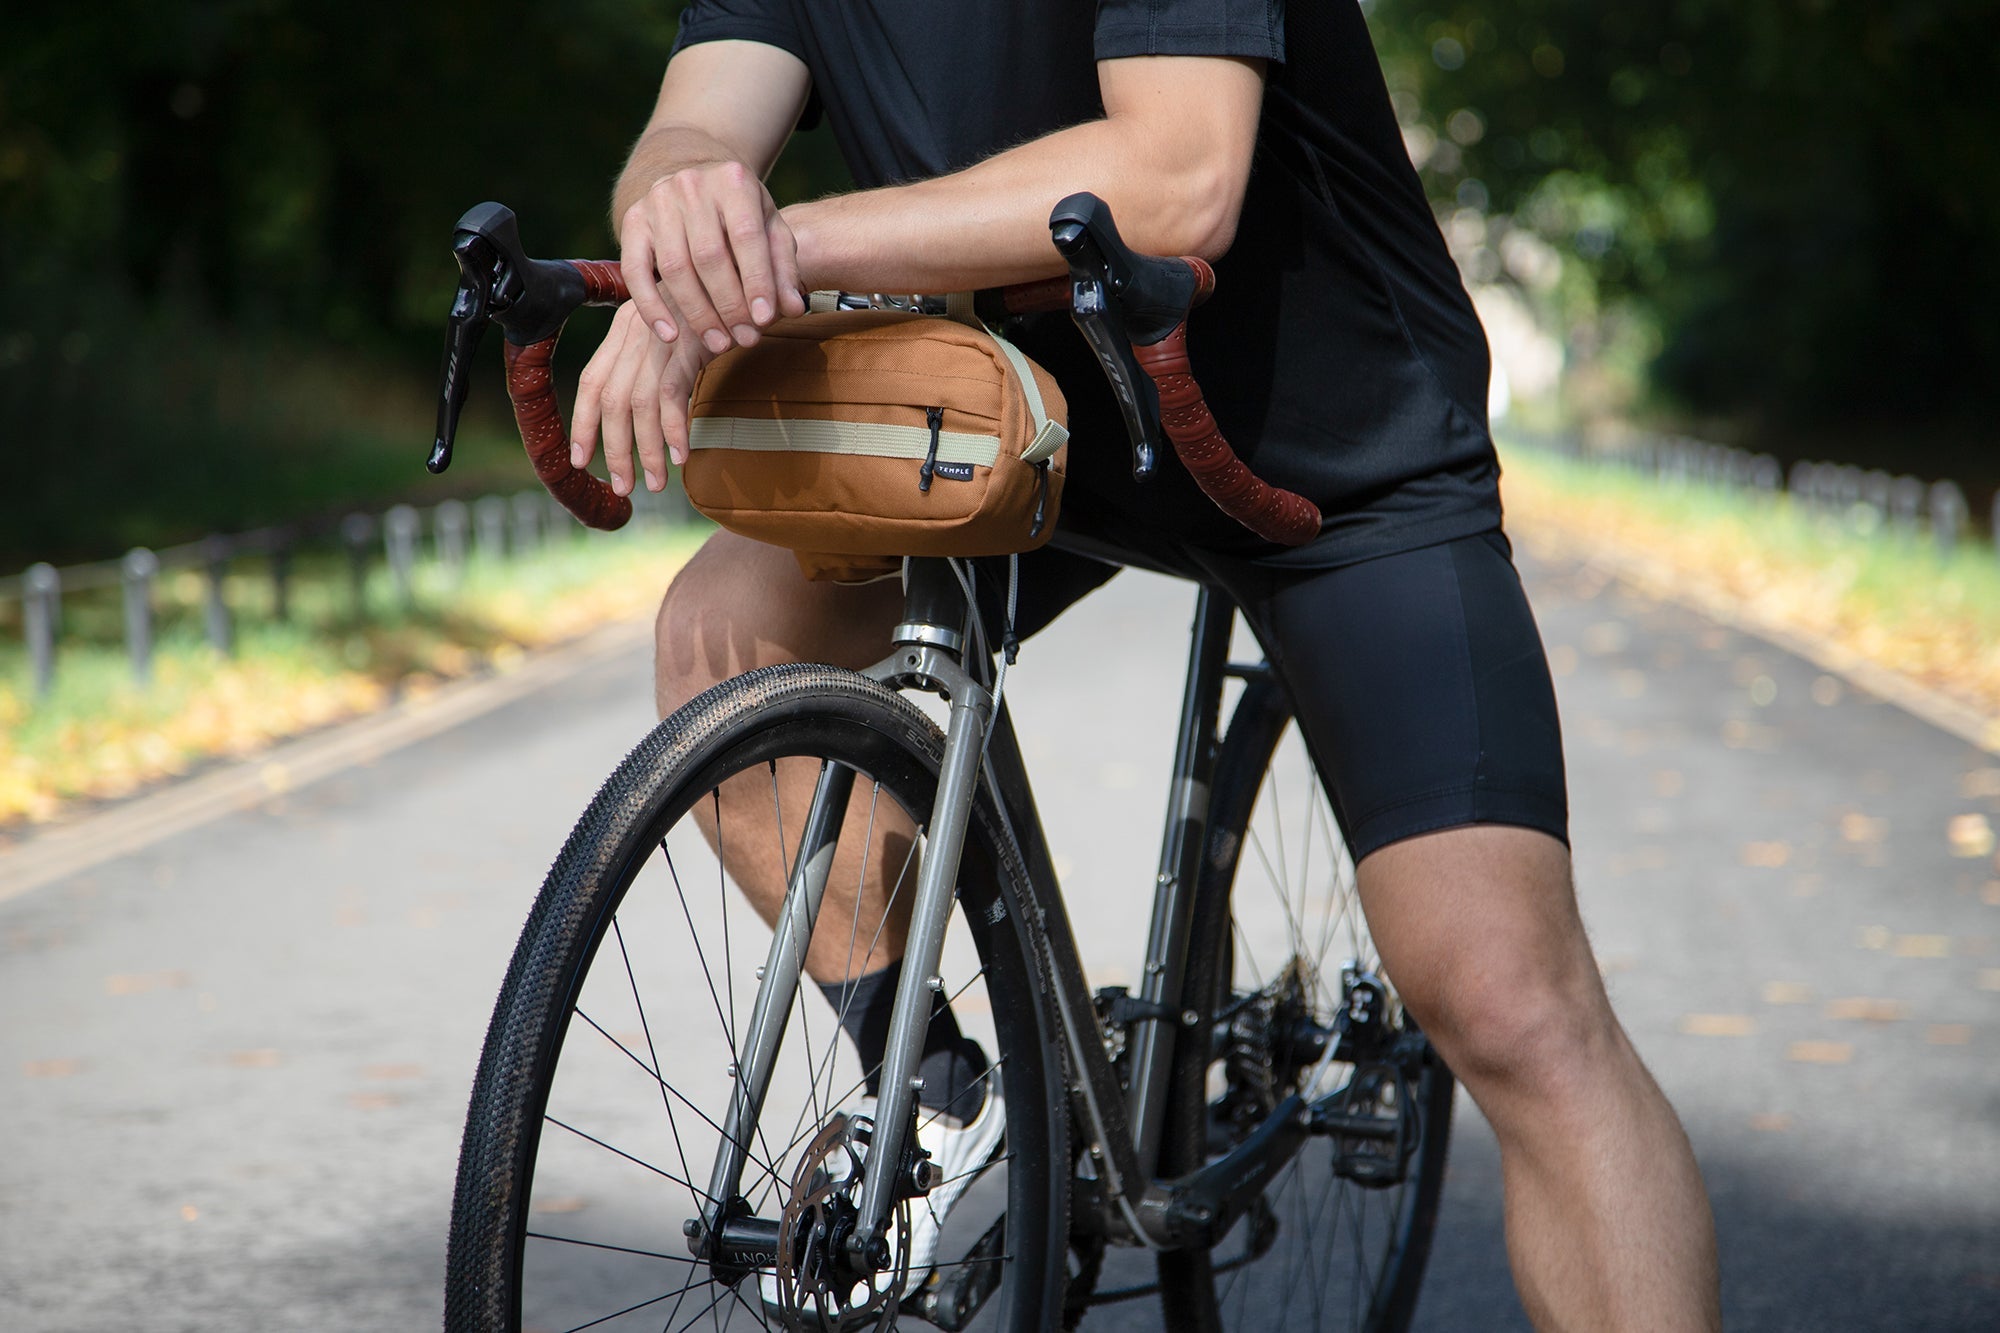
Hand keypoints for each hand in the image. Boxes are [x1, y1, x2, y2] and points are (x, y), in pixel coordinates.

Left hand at [572, 302, 716, 494]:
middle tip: (623, 486)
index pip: (592, 381)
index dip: (583, 423)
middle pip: (611, 398)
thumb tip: (649, 413)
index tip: (581, 460)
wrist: (750, 274)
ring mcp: (662, 336)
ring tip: (654, 482)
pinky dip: (674, 429)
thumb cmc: (719, 310)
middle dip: (614, 448)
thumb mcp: (678, 332)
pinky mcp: (689, 343)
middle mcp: (635, 330)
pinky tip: (680, 456)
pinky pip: (672, 394)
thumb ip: (657, 362)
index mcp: (625, 328)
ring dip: (645, 449)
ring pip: (638, 403)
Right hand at [619, 160, 808, 355]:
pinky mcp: (632, 220)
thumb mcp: (769, 229)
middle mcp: (692, 185)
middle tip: (745, 338)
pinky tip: (669, 335)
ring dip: (697, 313)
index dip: (756, 280)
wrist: (694, 184)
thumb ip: (782, 267)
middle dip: (729, 304)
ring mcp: (658, 201)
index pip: (746, 236)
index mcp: (733, 181)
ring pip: (674, 267)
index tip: (765, 319)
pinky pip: (635, 270)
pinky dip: (651, 307)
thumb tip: (793, 308)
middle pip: (708, 255)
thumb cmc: (740, 215)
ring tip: (718, 343)